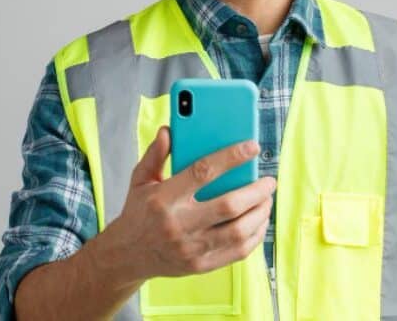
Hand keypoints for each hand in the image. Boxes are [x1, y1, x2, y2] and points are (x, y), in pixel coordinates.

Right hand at [106, 126, 275, 280]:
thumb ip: (155, 154)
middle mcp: (178, 224)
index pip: (203, 172)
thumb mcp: (140, 180)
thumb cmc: (138, 213)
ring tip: (267, 199)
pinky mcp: (200, 266)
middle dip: (256, 190)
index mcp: (164, 198)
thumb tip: (169, 130)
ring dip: (260, 213)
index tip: (252, 147)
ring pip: (238, 231)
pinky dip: (255, 236)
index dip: (231, 157)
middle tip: (269, 180)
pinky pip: (237, 252)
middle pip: (228, 205)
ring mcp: (191, 248)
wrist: (127, 256)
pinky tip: (259, 222)